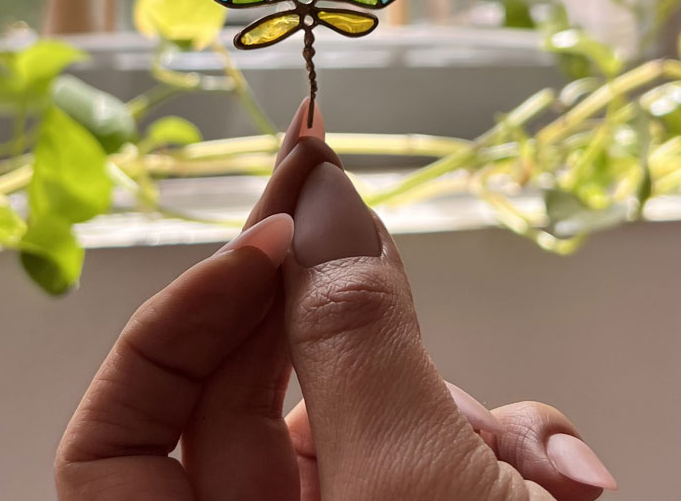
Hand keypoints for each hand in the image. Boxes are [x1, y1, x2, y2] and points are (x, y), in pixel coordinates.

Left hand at [56, 102, 616, 499]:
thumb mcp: (414, 488)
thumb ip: (360, 345)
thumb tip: (324, 208)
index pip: (121, 431)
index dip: (185, 319)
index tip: (275, 232)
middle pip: (262, 389)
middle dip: (336, 311)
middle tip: (365, 209)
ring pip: (367, 405)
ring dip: (455, 398)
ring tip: (519, 446)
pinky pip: (435, 444)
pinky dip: (502, 440)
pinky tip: (560, 474)